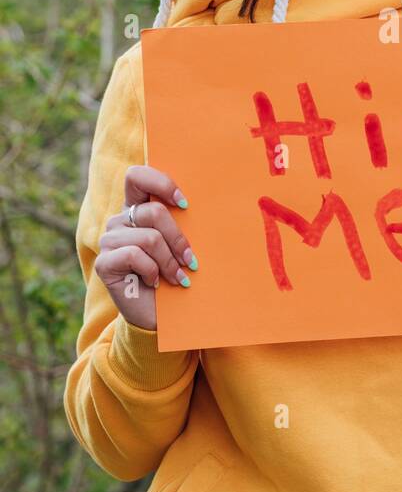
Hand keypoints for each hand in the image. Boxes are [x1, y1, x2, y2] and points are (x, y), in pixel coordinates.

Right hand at [94, 166, 196, 330]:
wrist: (159, 315)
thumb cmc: (174, 274)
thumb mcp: (179, 244)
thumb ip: (181, 221)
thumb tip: (207, 203)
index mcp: (136, 209)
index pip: (137, 176)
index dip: (160, 183)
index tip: (184, 204)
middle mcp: (119, 221)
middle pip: (153, 212)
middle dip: (178, 238)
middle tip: (190, 260)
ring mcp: (109, 241)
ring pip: (148, 237)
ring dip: (169, 260)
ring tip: (177, 276)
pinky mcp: (104, 263)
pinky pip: (134, 255)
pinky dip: (153, 270)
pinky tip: (155, 282)